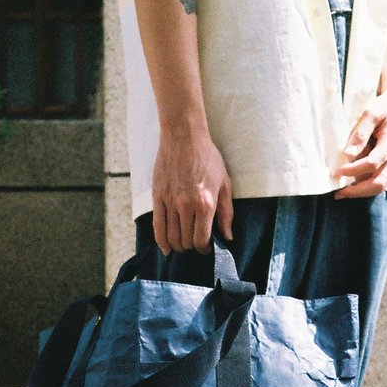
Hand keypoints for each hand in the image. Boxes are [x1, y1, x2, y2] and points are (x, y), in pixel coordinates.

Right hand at [152, 126, 233, 253]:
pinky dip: (162, 242)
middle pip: (186, 241)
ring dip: (179, 245)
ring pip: (172, 237)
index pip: (202, 240)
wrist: (183, 136)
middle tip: (195, 243)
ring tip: (184, 244)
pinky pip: (157, 226)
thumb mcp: (224, 184)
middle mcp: (186, 206)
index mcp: (205, 204)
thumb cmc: (207, 158)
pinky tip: (167, 249)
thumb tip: (228, 237)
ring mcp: (170, 202)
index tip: (207, 247)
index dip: (205, 249)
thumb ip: (226, 213)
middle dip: (192, 247)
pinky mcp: (157, 197)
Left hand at [331, 87, 386, 198]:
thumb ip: (360, 133)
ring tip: (341, 192)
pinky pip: (379, 181)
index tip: (337, 171)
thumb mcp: (371, 112)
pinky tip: (350, 185)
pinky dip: (364, 187)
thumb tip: (348, 154)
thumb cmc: (385, 107)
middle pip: (378, 183)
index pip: (372, 163)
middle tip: (338, 193)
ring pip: (379, 186)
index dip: (353, 169)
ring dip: (360, 192)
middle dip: (357, 191)